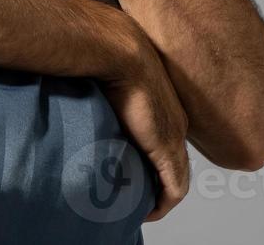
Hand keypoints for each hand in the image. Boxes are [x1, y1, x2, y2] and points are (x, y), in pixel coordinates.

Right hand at [101, 41, 190, 222]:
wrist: (119, 50)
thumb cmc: (109, 55)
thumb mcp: (112, 77)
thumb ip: (108, 91)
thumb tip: (86, 92)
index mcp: (165, 107)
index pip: (167, 142)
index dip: (155, 162)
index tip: (136, 173)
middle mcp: (176, 124)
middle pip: (175, 163)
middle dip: (159, 182)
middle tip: (138, 196)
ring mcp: (174, 136)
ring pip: (177, 179)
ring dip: (161, 197)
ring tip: (142, 207)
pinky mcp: (166, 148)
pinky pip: (174, 188)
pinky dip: (164, 203)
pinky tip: (150, 211)